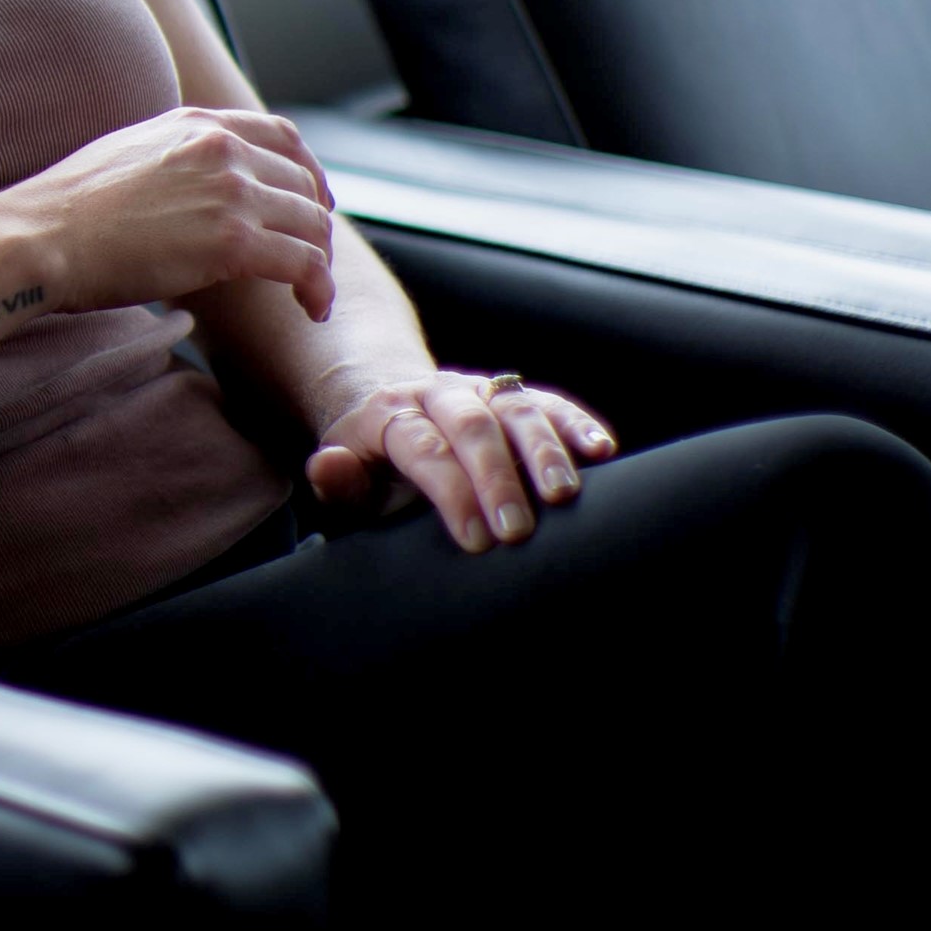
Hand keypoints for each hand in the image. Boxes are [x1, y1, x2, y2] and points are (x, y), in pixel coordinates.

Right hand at [7, 107, 336, 323]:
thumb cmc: (67, 211)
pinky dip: (317, 288)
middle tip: (309, 258)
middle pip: (304, 184)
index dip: (309, 173)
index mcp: (196, 124)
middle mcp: (222, 148)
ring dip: (319, 260)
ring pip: (312, 224)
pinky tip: (312, 309)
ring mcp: (231, 192)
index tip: (311, 203)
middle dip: (315, 224)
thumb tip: (194, 191)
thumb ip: (174, 160)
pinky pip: (303, 263)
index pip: (283, 137)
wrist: (41, 237)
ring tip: (310, 293)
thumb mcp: (128, 155)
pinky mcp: (233, 241)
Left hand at [307, 372, 618, 554]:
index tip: (476, 539)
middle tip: (518, 530)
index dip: (450, 492)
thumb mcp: (348, 482)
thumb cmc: (374, 468)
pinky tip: (602, 450)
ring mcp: (481, 390)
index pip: (422, 447)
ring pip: (516, 409)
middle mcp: (438, 393)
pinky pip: (550, 403)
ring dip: (544, 451)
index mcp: (390, 413)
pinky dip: (577, 423)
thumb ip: (339, 482)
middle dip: (497, 478)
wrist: (393, 415)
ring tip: (564, 495)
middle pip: (472, 425)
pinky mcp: (516, 396)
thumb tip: (328, 465)